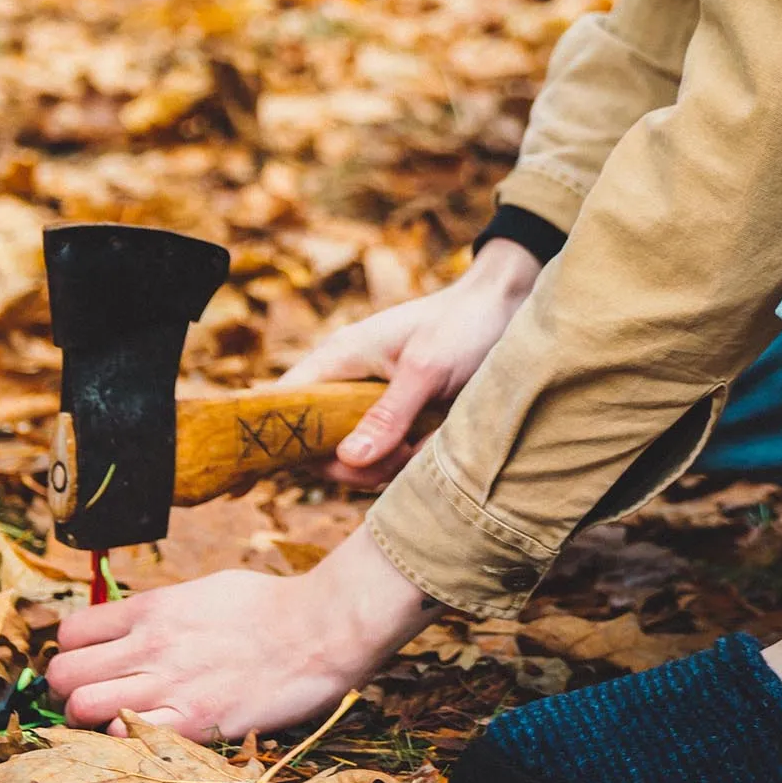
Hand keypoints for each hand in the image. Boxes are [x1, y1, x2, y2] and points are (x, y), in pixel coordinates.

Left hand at [47, 526, 435, 739]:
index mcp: (155, 607)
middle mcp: (150, 645)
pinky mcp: (189, 723)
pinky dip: (121, 741)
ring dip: (88, 719)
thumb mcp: (208, 589)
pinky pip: (120, 739)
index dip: (74, 649)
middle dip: (69, 687)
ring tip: (116, 719)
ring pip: (77, 708)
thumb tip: (133, 625)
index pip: (71, 631)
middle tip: (96, 694)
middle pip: (61, 674)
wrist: (320, 629)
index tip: (93, 660)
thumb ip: (163, 610)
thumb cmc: (271, 606)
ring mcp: (167, 685)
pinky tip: (145, 734)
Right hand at [278, 237, 541, 487]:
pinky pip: (388, 452)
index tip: (279, 476)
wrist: (507, 306)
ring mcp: (371, 400)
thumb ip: (388, 415)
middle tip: (402, 454)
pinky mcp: (398, 415)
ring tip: (429, 441)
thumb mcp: (427, 370)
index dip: (274, 441)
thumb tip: (346, 460)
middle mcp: (347, 381)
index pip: (281, 405)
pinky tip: (437, 439)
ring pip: (357, 456)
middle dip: (357, 465)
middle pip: (319, 446)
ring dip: (391, 462)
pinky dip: (410, 456)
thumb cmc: (464, 324)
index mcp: (339, 358)